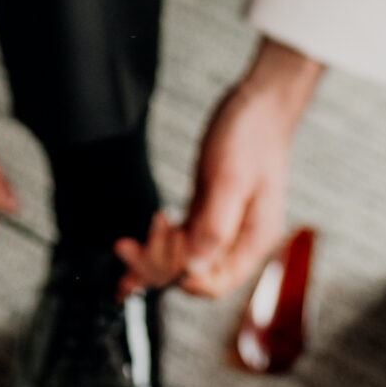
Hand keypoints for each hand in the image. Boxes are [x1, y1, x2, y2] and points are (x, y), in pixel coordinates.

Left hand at [116, 39, 322, 299]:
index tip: (159, 255)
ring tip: (125, 247)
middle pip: (195, 274)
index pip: (215, 283)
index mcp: (253, 239)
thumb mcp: (231, 180)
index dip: (183, 277)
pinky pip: (183, 237)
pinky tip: (140, 244)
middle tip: (129, 247)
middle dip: (159, 265)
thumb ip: (215, 227)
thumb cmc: (252, 136)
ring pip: (185, 257)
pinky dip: (161, 243)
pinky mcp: (210, 209)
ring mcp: (224, 225)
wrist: (260, 103)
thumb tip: (194, 267)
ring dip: (154, 257)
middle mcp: (239, 239)